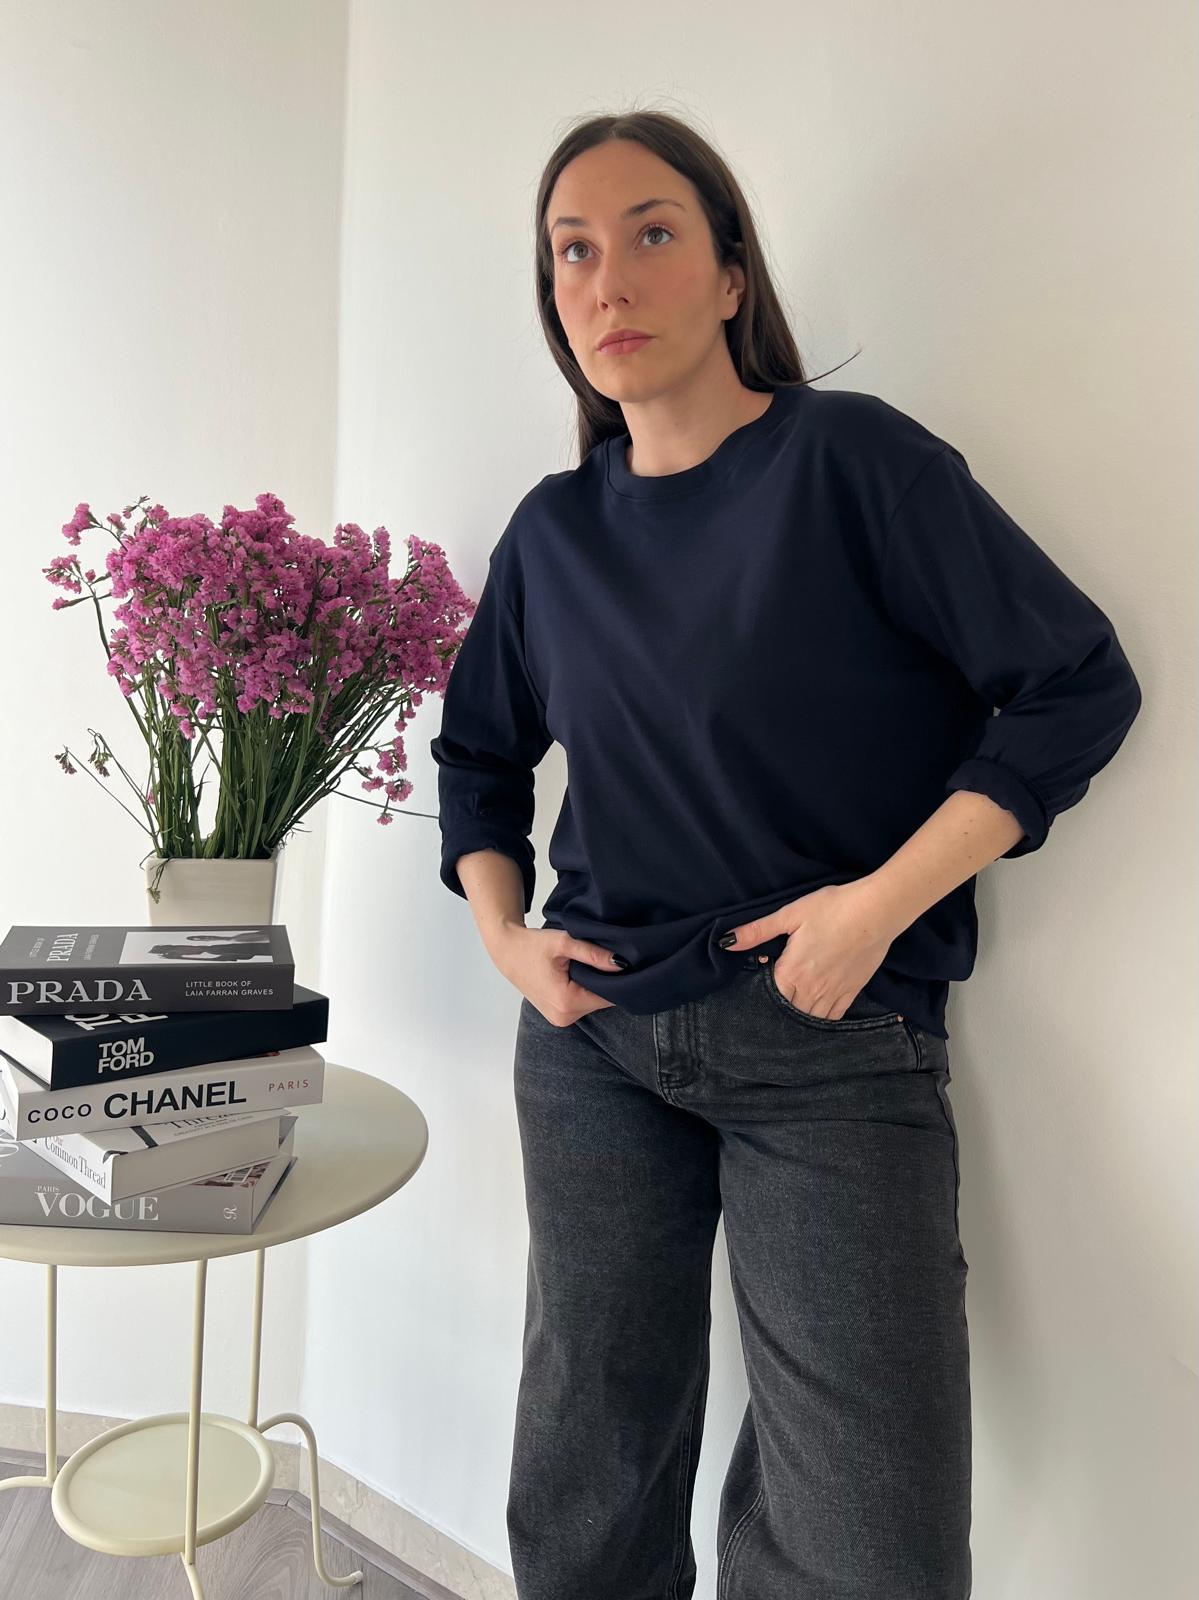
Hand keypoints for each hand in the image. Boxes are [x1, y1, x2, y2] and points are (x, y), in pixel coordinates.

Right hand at [486, 923, 620, 1026]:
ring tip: (582, 967)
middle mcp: (563, 1017)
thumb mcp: (563, 942)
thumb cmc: (532, 945)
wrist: (507, 952)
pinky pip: (580, 1005)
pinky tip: (575, 976)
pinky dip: (582, 992)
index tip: (615, 963)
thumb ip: (593, 953)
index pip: (608, 996)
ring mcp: (559, 1019)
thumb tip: (621, 964)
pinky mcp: (557, 1017)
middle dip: (604, 982)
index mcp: (566, 1001)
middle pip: (600, 1001)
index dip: (616, 979)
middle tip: (597, 960)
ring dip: (592, 988)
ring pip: (591, 1004)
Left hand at [720, 877, 901, 1020]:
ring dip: (799, 1016)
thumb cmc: (833, 908)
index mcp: (792, 973)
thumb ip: (757, 931)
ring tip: (792, 1008)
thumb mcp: (790, 914)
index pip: (768, 998)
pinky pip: (834, 1017)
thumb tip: (727, 941)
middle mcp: (812, 990)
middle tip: (773, 999)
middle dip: (778, 1009)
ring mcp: (834, 993)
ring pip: (810, 1019)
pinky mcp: (852, 991)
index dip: (760, 995)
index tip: (757, 986)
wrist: (877, 911)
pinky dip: (822, 1019)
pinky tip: (816, 1013)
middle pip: (788, 1013)